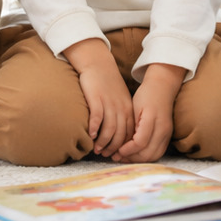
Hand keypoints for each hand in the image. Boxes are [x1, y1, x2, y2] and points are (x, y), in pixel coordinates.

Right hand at [64, 38, 133, 157]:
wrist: (99, 65)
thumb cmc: (108, 85)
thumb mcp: (121, 100)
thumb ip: (122, 116)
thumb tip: (119, 136)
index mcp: (128, 110)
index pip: (129, 134)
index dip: (123, 147)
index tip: (116, 155)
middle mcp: (121, 108)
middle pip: (120, 135)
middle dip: (113, 148)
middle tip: (104, 155)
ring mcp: (109, 104)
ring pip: (109, 129)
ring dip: (103, 142)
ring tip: (96, 149)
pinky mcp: (97, 99)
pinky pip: (97, 118)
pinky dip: (95, 128)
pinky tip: (90, 135)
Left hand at [114, 64, 181, 162]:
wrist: (162, 88)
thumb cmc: (146, 95)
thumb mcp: (134, 107)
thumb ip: (131, 125)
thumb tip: (121, 144)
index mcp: (152, 119)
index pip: (140, 142)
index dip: (127, 150)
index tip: (117, 150)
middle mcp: (162, 129)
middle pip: (147, 153)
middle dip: (131, 158)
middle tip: (118, 157)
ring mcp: (167, 134)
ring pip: (154, 156)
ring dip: (139, 160)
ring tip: (125, 157)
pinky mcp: (167, 137)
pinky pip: (158, 153)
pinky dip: (146, 157)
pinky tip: (135, 154)